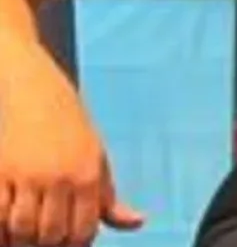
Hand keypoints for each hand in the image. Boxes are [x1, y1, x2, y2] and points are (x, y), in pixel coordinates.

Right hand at [0, 48, 144, 244]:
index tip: (69, 242)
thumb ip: (109, 198)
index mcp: (88, 176)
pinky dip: (2, 229)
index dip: (75, 244)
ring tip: (26, 236)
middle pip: (51, 235)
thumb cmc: (71, 129)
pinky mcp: (0, 172)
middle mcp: (59, 177)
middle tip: (45, 241)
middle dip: (48, 244)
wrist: (35, 93)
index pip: (83, 231)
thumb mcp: (97, 159)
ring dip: (23, 239)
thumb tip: (135, 223)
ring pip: (23, 230)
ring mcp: (27, 176)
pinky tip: (8, 227)